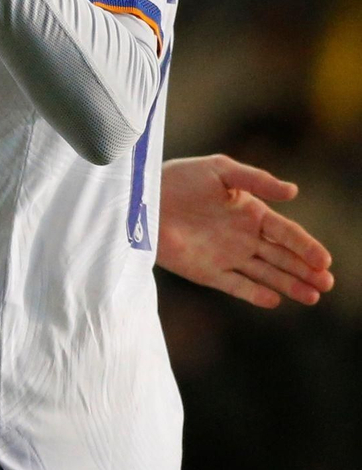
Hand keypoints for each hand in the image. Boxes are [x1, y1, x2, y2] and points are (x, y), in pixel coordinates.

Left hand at [157, 154, 334, 308]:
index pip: (287, 233)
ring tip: (312, 297)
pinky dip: (254, 294)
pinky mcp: (208, 272)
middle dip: (306, 271)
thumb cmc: (180, 177)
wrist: (142, 197)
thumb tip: (294, 191)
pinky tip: (273, 299)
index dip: (306, 247)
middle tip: (326, 283)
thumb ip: (256, 180)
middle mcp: (244, 237)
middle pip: (283, 258)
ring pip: (266, 275)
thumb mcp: (219, 170)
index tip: (324, 260)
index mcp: (251, 212)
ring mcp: (228, 256)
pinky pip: (237, 286)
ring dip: (289, 285)